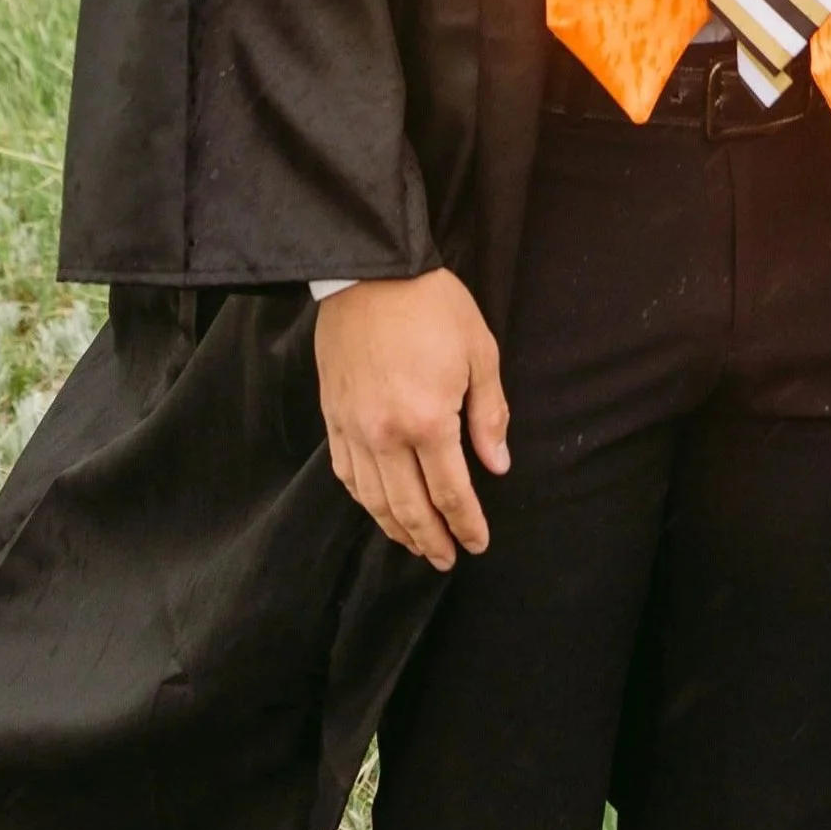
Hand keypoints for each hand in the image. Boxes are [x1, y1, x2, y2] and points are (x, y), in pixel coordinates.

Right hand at [314, 269, 509, 567]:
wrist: (369, 271)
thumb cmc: (432, 305)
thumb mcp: (480, 352)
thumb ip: (489, 414)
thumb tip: (497, 465)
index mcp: (427, 420)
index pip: (451, 492)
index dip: (466, 524)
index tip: (478, 544)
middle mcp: (386, 434)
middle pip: (409, 507)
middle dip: (432, 540)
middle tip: (448, 559)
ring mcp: (354, 429)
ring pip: (374, 499)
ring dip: (397, 530)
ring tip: (417, 546)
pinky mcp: (333, 417)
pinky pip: (347, 474)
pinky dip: (365, 500)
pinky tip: (379, 509)